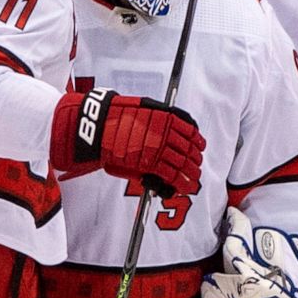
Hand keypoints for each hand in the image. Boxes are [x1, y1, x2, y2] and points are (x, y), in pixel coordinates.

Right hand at [50, 88, 204, 196]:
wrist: (98, 125)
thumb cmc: (116, 116)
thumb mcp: (143, 109)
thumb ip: (160, 119)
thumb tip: (171, 132)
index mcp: (167, 117)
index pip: (191, 132)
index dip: (197, 143)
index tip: (198, 149)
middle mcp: (166, 132)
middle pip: (189, 149)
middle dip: (195, 162)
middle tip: (196, 168)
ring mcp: (159, 147)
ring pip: (183, 164)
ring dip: (191, 176)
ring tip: (192, 183)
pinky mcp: (150, 162)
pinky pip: (172, 175)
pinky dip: (180, 183)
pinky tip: (183, 188)